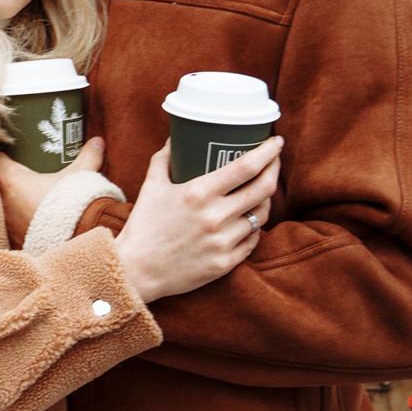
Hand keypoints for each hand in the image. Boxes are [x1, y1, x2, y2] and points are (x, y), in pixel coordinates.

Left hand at [0, 137, 104, 246]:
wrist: (78, 241)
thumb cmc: (73, 205)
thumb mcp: (81, 175)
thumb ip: (88, 156)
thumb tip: (98, 142)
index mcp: (11, 180)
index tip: (5, 150)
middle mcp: (2, 201)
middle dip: (0, 176)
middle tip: (14, 171)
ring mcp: (6, 223)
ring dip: (6, 199)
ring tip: (20, 194)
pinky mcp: (13, 239)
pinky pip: (8, 225)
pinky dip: (14, 219)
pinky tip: (25, 218)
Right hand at [111, 138, 282, 302]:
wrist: (135, 271)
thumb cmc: (143, 226)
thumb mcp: (151, 187)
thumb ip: (164, 159)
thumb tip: (176, 139)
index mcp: (198, 193)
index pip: (246, 167)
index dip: (267, 152)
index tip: (275, 142)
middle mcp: (215, 217)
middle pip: (264, 188)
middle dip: (274, 169)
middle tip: (273, 161)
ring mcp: (223, 242)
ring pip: (262, 215)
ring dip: (266, 200)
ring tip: (260, 191)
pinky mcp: (226, 263)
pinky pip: (252, 240)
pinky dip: (253, 228)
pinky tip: (248, 220)